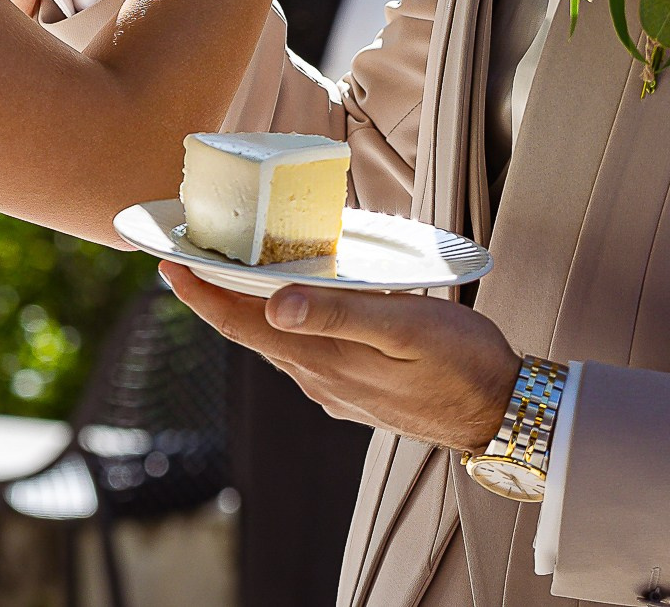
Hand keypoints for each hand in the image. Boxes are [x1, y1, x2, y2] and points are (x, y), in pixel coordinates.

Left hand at [162, 263, 516, 452]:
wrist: (503, 416)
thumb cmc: (462, 362)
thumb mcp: (406, 326)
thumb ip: (341, 314)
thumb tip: (275, 306)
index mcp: (324, 359)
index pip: (242, 324)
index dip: (201, 294)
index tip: (167, 263)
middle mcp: (319, 378)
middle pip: (251, 332)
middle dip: (217, 294)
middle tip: (193, 253)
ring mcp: (336, 389)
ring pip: (278, 343)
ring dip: (251, 309)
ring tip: (237, 269)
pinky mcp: (355, 392)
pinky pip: (306, 353)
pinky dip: (288, 323)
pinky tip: (298, 304)